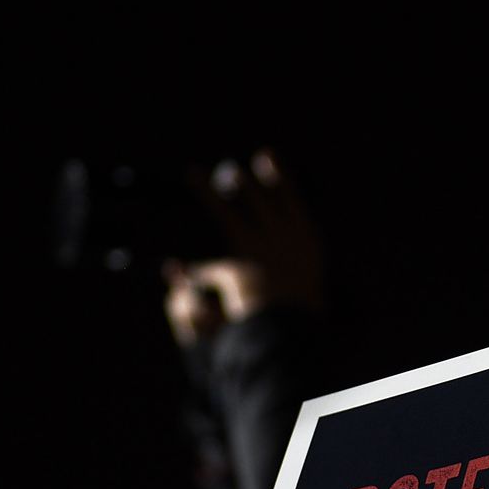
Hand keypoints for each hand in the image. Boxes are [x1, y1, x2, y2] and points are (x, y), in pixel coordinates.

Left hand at [162, 149, 325, 345]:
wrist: (293, 331)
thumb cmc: (305, 315)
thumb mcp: (308, 291)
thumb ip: (295, 274)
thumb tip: (287, 270)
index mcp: (307, 243)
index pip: (292, 200)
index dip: (278, 178)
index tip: (267, 157)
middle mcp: (283, 239)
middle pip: (260, 201)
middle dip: (245, 183)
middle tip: (231, 167)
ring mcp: (258, 250)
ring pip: (227, 216)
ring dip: (208, 195)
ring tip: (194, 176)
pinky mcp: (234, 268)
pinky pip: (210, 269)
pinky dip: (197, 272)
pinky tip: (180, 268)